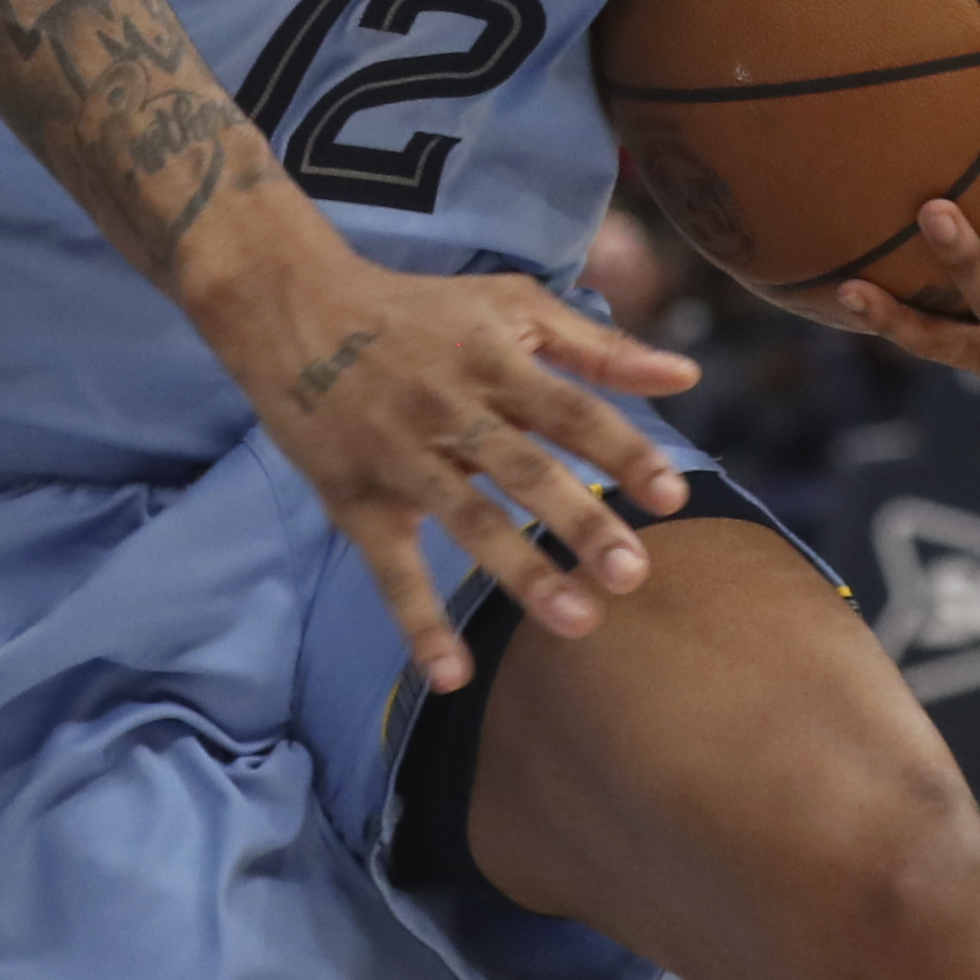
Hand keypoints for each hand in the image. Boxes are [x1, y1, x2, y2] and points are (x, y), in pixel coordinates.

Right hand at [223, 252, 699, 693]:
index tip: (672, 497)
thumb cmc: (418, 310)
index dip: (623, 450)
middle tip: (632, 574)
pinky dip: (418, 622)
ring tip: (578, 622)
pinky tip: (451, 675)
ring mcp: (400, 457)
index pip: (571, 410)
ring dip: (522, 573)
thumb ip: (598, 346)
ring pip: (468, 520)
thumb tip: (687, 373)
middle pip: (524, 469)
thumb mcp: (510, 304)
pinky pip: (390, 568)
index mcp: (494, 359)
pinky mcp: (354, 499)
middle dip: (580, 522)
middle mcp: (450, 408)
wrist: (292, 307)